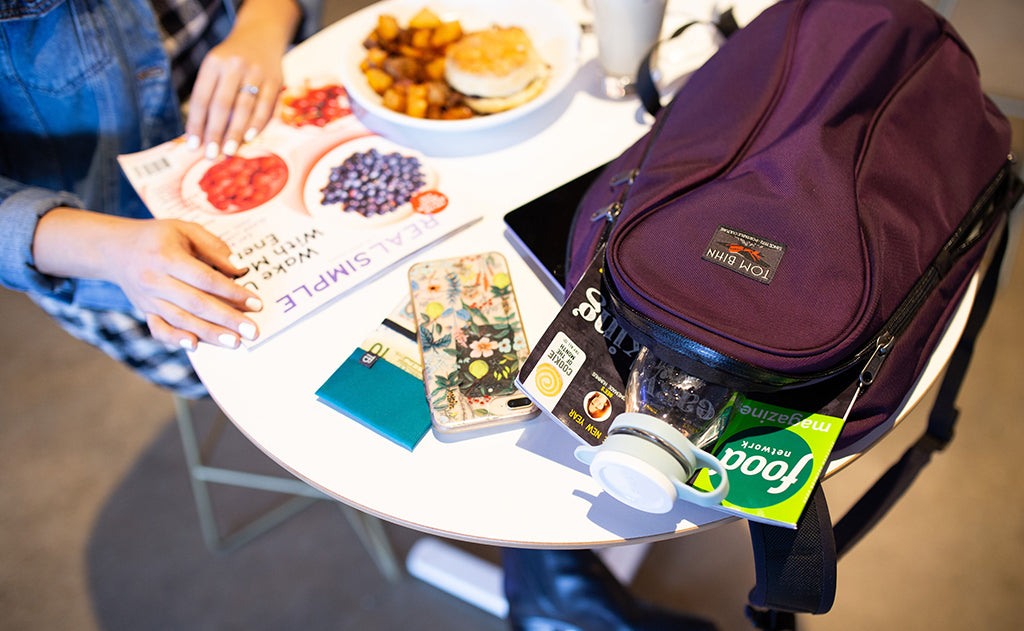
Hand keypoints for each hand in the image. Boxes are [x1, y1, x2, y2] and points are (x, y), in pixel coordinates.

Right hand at [105, 219, 261, 348]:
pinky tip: (194, 345)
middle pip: (196, 304)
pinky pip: (159, 329)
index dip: (232, 292)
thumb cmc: (158, 237)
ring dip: (209, 333)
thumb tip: (238, 269)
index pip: (205, 279)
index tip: (255, 303)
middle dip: (227, 319)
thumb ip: (213, 247)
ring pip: (181, 320)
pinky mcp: (145, 311)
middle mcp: (155, 281)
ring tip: (235, 342)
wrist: (116, 249)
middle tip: (252, 331)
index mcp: (166, 257)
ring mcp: (148, 300)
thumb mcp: (184, 229)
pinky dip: (175, 339)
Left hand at [184, 0, 300, 158]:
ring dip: (235, 133)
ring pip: (244, 108)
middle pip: (221, 105)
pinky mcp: (275, 79)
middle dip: (215, 132)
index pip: (201, 98)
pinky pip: (265, 106)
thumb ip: (208, 96)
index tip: (193, 146)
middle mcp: (234, 65)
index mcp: (213, 63)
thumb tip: (200, 134)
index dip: (196, 123)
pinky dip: (257, 124)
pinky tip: (250, 138)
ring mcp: (257, 72)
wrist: (262, 35)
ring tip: (228, 152)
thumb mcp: (215, 69)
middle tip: (211, 155)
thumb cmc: (232, 61)